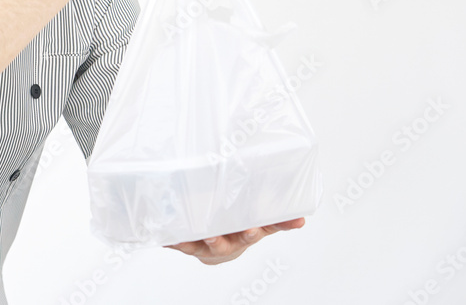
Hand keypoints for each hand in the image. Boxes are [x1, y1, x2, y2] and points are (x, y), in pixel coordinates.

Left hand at [165, 218, 304, 264]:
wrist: (219, 249)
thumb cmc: (239, 231)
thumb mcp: (261, 225)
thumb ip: (280, 221)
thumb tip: (301, 218)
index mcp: (243, 238)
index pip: (250, 237)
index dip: (251, 234)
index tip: (251, 230)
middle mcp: (224, 244)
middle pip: (222, 245)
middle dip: (219, 241)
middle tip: (212, 236)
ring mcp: (204, 246)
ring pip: (196, 247)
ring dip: (190, 243)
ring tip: (180, 238)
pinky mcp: (188, 245)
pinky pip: (178, 244)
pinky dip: (171, 241)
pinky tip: (164, 237)